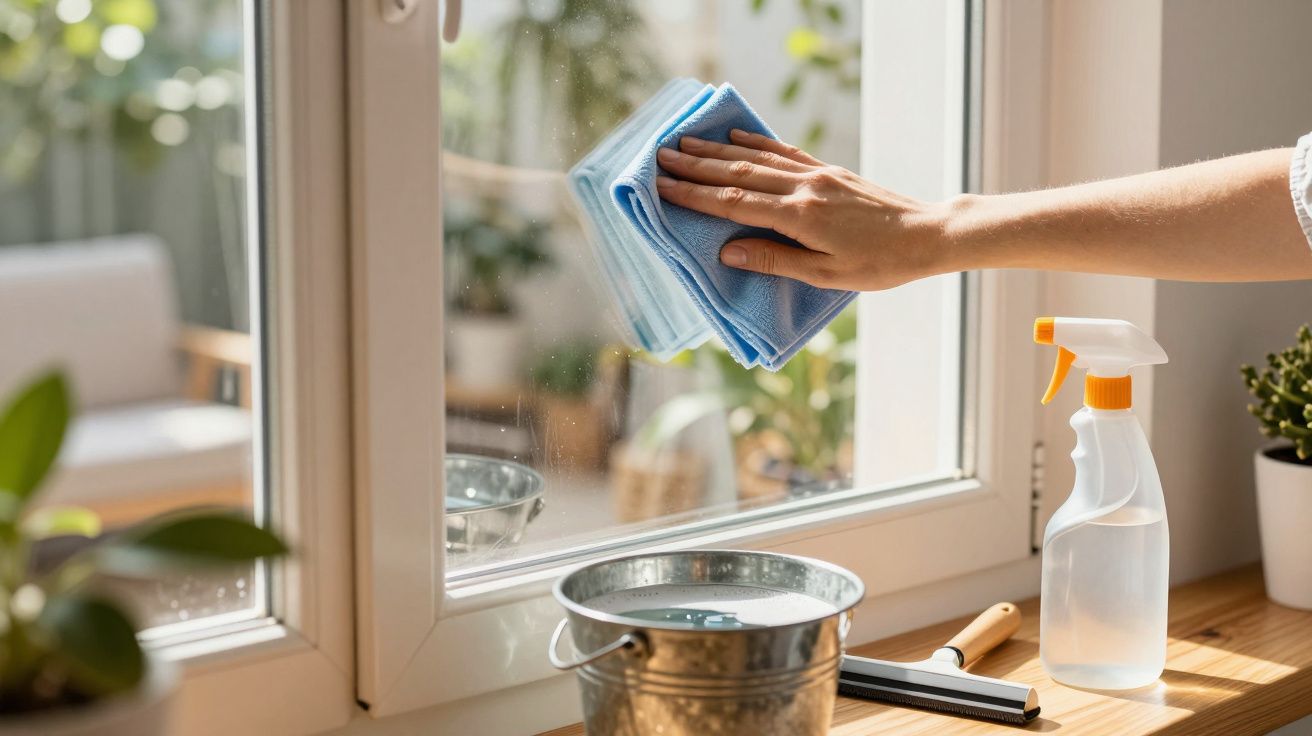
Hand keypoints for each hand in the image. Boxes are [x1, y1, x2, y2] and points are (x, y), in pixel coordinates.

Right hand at [655, 129, 948, 290]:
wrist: (927, 235)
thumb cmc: (880, 265)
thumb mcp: (827, 275)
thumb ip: (775, 260)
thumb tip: (728, 252)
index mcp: (799, 217)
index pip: (734, 204)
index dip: (695, 196)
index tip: (663, 187)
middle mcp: (804, 187)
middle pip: (738, 173)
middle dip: (696, 166)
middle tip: (660, 158)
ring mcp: (817, 174)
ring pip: (757, 158)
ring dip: (717, 151)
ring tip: (685, 143)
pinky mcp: (830, 170)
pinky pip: (785, 152)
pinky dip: (757, 143)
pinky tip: (736, 138)